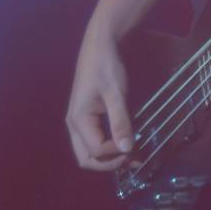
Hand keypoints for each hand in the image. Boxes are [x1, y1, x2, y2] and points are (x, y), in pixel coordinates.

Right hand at [67, 28, 132, 170]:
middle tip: (133, 158)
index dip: (116, 153)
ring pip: (89, 152)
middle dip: (109, 163)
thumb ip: (121, 122)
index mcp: (78, 120)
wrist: (100, 46)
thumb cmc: (107, 67)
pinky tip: (128, 145)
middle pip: (86, 159)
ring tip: (134, 157)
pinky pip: (95, 141)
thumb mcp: (117, 94)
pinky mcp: (88, 118)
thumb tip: (127, 149)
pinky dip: (110, 148)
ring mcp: (79, 123)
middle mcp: (75, 125)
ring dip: (110, 158)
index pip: (96, 151)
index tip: (135, 145)